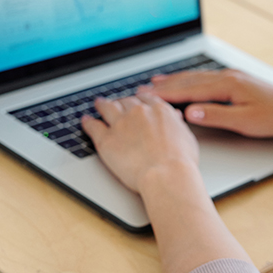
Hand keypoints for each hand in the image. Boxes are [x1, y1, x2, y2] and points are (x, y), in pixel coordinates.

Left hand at [82, 92, 199, 192]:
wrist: (166, 174)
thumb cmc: (180, 160)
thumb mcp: (186, 136)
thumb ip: (176, 123)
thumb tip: (174, 118)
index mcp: (158, 110)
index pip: (145, 98)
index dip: (139, 99)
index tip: (136, 101)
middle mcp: (138, 112)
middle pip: (125, 101)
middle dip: (122, 102)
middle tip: (118, 104)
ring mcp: (120, 124)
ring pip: (107, 108)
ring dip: (102, 105)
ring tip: (99, 105)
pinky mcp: (106, 140)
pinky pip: (93, 126)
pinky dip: (88, 123)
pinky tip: (86, 121)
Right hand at [147, 69, 272, 143]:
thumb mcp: (244, 122)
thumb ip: (216, 116)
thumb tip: (190, 113)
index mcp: (227, 85)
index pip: (189, 89)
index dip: (165, 94)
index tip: (145, 96)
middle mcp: (227, 77)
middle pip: (189, 80)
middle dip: (164, 85)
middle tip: (140, 89)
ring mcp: (232, 76)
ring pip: (196, 77)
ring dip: (174, 80)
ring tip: (154, 82)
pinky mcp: (236, 80)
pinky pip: (205, 77)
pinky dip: (189, 79)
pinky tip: (185, 80)